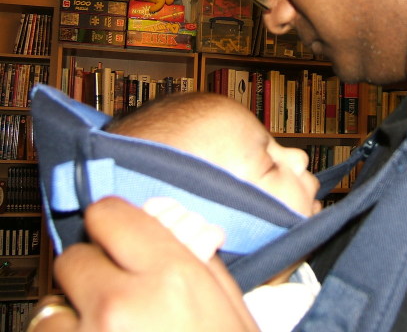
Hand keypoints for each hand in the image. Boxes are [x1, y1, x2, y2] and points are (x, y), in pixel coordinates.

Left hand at [31, 197, 257, 331]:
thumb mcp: (231, 308)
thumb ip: (196, 260)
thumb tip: (164, 228)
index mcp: (173, 275)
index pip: (109, 214)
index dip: (113, 224)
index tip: (115, 234)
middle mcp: (122, 303)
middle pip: (75, 257)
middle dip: (94, 272)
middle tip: (117, 292)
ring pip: (52, 305)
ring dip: (74, 317)